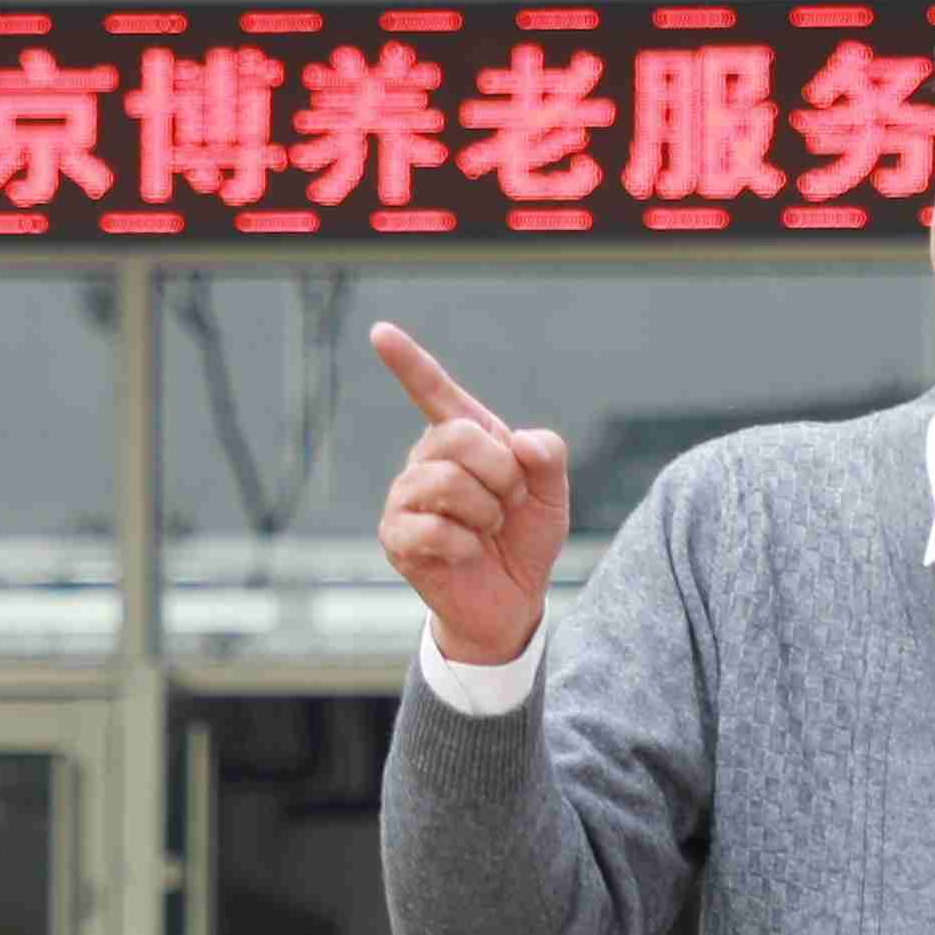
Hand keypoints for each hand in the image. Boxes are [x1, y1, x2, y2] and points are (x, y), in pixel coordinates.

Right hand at [369, 324, 570, 670]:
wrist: (512, 602)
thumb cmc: (525, 541)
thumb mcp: (553, 494)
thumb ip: (548, 456)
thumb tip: (519, 443)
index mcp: (463, 440)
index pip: (433, 393)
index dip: (408, 362)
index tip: (381, 332)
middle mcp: (425, 462)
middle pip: (454, 437)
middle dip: (499, 472)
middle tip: (511, 503)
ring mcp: (405, 499)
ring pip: (444, 481)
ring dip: (485, 510)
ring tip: (489, 530)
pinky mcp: (396, 538)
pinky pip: (431, 527)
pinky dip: (464, 544)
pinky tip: (466, 554)